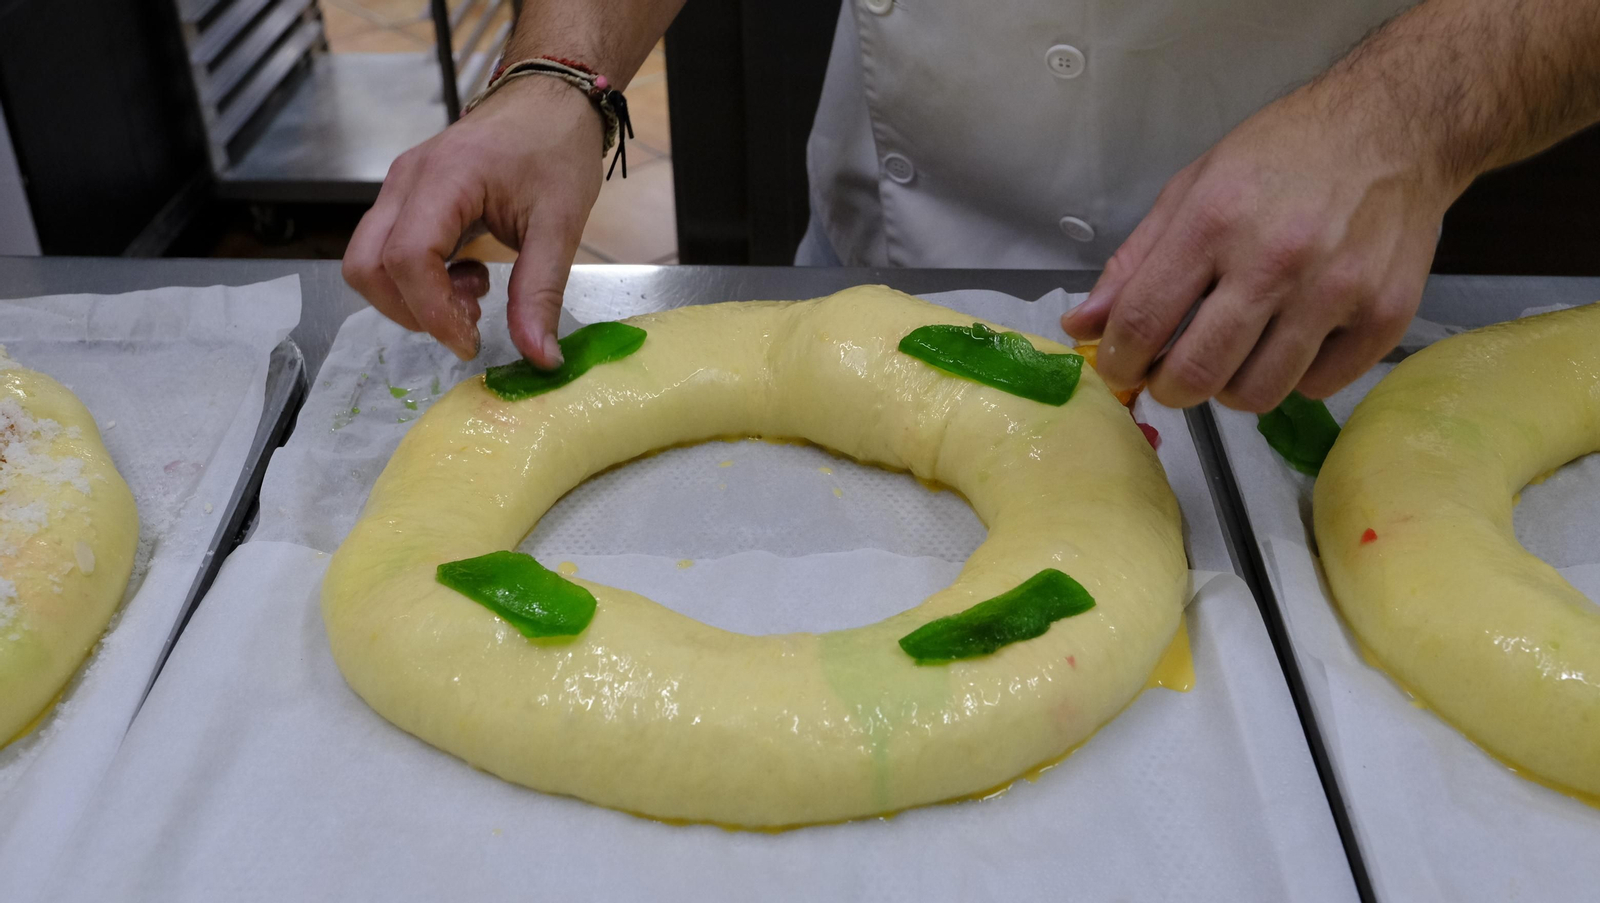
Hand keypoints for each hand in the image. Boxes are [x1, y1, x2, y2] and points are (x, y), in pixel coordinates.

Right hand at [342, 77, 603, 366]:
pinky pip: (386, 250)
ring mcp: (400, 188)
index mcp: (444, 178)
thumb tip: (540, 358)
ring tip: (474, 290)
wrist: (549, 101)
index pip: (406, 258)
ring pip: (367, 262)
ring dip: (411, 297)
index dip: (431, 311)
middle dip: (410, 310)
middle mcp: (407, 181)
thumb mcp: (561, 224)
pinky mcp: (406, 198)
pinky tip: (466, 273)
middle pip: (366, 265)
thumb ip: (541, 292)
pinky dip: (417, 279)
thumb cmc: (556, 148)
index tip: (470, 341)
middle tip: (469, 318)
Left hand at [1062, 85, 1460, 411]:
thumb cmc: (1284, 155)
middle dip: (1169, 388)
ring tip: (1235, 354)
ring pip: (1258, 393)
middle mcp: (1275, 259)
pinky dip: (1296, 377)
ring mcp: (1336, 291)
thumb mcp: (1194, 187)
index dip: (1119, 361)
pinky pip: (1317, 387)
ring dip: (1232, 388)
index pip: (1143, 320)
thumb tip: (1081, 327)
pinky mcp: (1386, 315)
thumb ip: (1135, 262)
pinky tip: (1293, 341)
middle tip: (1172, 375)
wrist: (1395, 127)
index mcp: (1214, 221)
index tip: (1120, 367)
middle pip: (1197, 372)